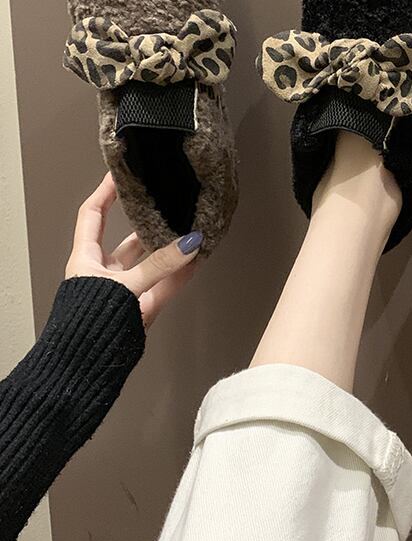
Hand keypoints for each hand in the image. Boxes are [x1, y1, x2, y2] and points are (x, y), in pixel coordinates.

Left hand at [65, 173, 202, 326]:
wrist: (86, 366)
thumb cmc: (87, 325)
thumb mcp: (124, 287)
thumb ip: (159, 266)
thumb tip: (189, 243)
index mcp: (86, 260)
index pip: (93, 215)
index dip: (105, 193)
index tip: (121, 174)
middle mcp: (105, 272)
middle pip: (129, 237)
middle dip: (149, 221)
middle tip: (167, 203)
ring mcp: (126, 289)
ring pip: (152, 261)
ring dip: (171, 248)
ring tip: (191, 229)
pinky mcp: (142, 306)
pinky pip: (166, 282)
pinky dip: (182, 272)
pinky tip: (197, 259)